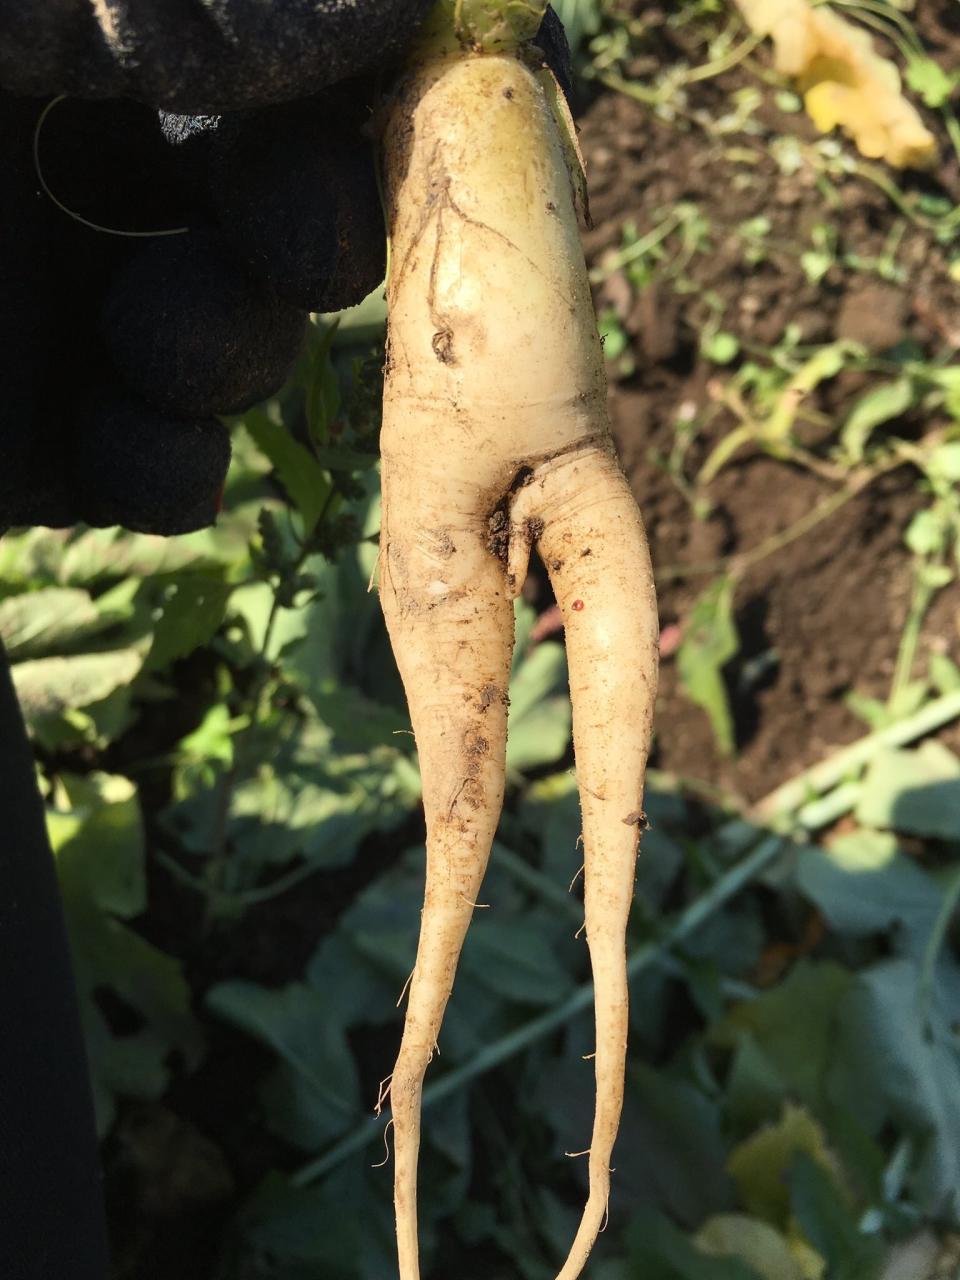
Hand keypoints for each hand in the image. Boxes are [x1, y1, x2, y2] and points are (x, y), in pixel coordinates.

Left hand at [0, 0, 432, 534]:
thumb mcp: (26, 19)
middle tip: (306, 247)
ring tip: (145, 341)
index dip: (382, 86)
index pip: (292, 61)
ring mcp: (80, 321)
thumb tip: (399, 0)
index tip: (452, 98)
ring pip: (245, 342)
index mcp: (95, 51)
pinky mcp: (56, 448)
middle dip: (318, 230)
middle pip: (292, 205)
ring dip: (232, 345)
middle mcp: (96, 182)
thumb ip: (192, 13)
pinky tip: (109, 433)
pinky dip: (170, 466)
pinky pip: (169, 472)